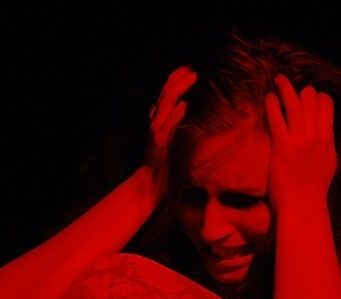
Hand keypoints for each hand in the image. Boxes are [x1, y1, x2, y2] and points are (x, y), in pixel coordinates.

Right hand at [145, 66, 196, 196]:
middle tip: (192, 69)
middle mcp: (155, 124)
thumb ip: (168, 123)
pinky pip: (166, 128)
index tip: (189, 69)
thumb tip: (171, 107)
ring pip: (164, 105)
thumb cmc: (160, 166)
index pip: (166, 96)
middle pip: (165, 95)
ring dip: (178, 90)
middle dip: (178, 79)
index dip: (175, 80)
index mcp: (158, 121)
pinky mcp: (158, 145)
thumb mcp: (167, 140)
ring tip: (192, 78)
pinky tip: (183, 106)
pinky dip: (174, 116)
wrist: (148, 187)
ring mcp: (155, 133)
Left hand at [265, 74, 336, 211]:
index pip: (327, 106)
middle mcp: (316, 137)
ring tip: (279, 80)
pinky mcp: (282, 148)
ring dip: (286, 89)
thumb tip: (325, 132)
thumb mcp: (329, 163)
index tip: (308, 95)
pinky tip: (269, 97)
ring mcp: (300, 141)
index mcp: (328, 139)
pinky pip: (277, 120)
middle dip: (302, 91)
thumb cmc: (314, 189)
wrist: (303, 206)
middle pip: (311, 101)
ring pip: (295, 105)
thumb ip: (327, 145)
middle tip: (290, 87)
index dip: (317, 96)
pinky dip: (273, 105)